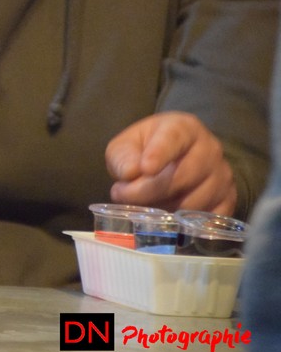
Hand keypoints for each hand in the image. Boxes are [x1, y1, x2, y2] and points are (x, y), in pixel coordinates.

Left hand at [105, 111, 236, 214]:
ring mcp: (223, 175)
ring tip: (143, 204)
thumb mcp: (125, 147)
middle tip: (122, 195)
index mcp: (183, 128)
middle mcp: (210, 149)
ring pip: (194, 201)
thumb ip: (123, 158)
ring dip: (163, 209)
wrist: (173, 162)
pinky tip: (166, 217)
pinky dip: (184, 224)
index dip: (159, 154)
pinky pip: (208, 219)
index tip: (145, 168)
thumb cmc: (145, 151)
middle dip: (149, 190)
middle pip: (184, 175)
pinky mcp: (229, 199)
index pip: (174, 139)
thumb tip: (130, 174)